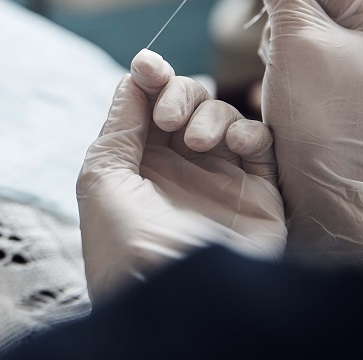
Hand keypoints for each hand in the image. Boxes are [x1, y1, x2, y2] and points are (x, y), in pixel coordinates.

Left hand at [77, 49, 284, 303]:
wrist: (172, 296)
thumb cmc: (123, 241)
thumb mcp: (102, 177)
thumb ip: (120, 123)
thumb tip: (134, 76)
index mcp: (137, 161)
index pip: (149, 102)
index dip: (151, 76)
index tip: (148, 66)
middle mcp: (178, 167)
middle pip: (188, 100)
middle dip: (179, 93)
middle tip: (170, 120)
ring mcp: (218, 178)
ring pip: (223, 115)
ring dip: (210, 114)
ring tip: (195, 142)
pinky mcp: (258, 193)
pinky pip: (261, 142)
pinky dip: (249, 131)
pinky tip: (234, 144)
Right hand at [224, 0, 362, 273]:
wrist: (318, 185)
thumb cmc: (318, 116)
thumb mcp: (297, 39)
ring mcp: (340, 52)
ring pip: (294, 3)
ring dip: (267, 1)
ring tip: (253, 22)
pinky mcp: (315, 71)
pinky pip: (288, 32)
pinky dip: (269, 30)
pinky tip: (263, 44)